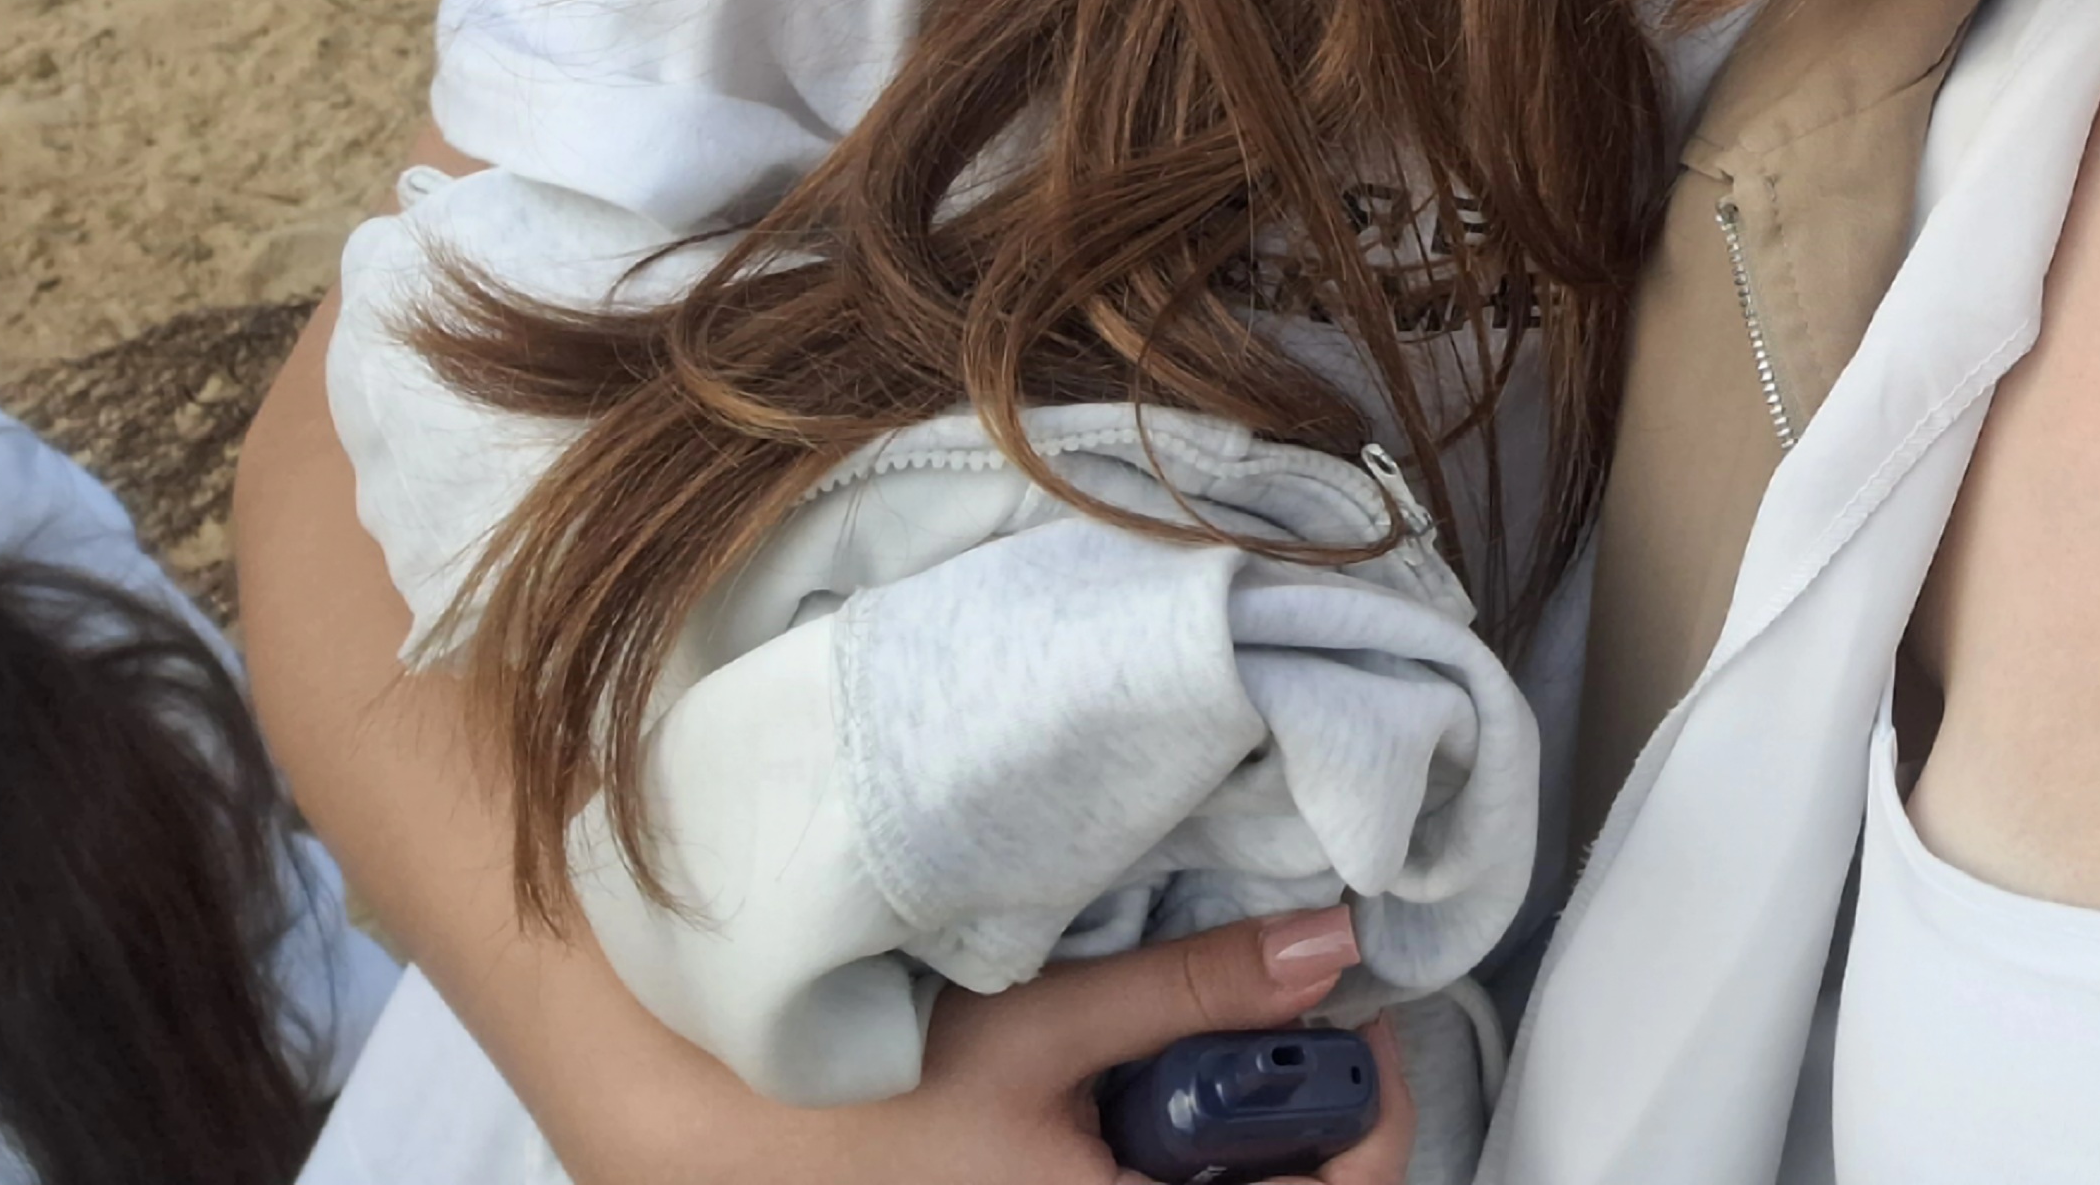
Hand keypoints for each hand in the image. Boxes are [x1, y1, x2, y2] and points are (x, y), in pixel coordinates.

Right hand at [565, 909, 1413, 1184]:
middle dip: (1309, 1115)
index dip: (1375, 1118)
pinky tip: (1151, 1082)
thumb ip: (1190, 989)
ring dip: (1244, 1131)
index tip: (1370, 1026)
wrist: (724, 1146)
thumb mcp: (1039, 1029)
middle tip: (1297, 1017)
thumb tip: (1332, 939)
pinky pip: (1158, 1183)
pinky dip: (1182, 1141)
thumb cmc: (871, 1107)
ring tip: (1217, 1040)